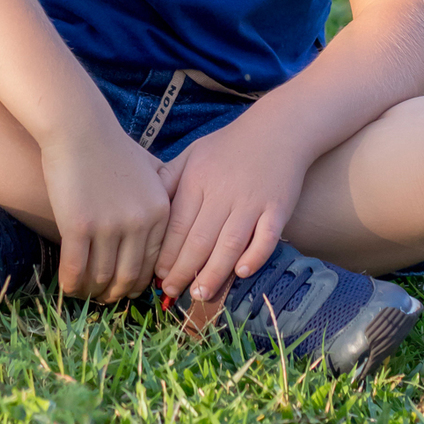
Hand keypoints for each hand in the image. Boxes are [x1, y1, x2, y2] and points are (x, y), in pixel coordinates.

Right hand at [41, 125, 170, 302]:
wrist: (78, 127)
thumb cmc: (111, 145)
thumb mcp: (149, 167)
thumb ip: (162, 191)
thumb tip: (166, 214)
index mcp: (160, 211)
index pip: (153, 263)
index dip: (138, 282)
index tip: (125, 287)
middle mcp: (140, 222)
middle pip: (129, 276)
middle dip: (116, 293)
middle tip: (104, 298)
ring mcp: (110, 226)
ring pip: (102, 276)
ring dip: (92, 291)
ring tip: (83, 293)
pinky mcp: (80, 226)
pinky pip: (76, 269)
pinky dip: (72, 283)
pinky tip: (67, 286)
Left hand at [154, 112, 305, 302]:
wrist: (278, 129)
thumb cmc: (229, 146)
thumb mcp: (192, 154)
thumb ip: (169, 179)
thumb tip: (145, 206)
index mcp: (197, 179)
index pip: (177, 224)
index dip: (166, 253)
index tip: (157, 276)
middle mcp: (222, 192)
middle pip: (200, 239)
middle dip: (183, 270)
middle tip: (172, 293)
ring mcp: (252, 201)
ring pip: (229, 243)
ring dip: (213, 272)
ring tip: (200, 294)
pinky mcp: (278, 207)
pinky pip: (266, 237)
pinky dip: (255, 255)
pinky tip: (241, 273)